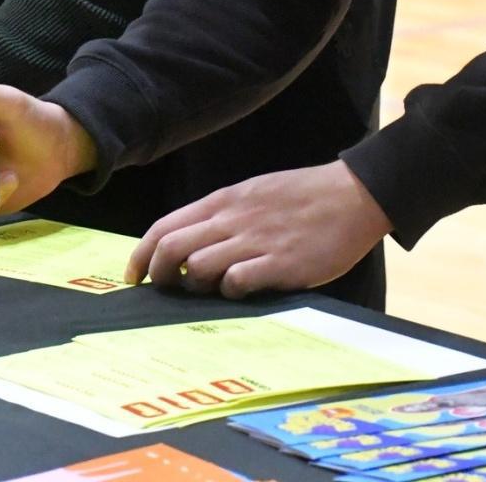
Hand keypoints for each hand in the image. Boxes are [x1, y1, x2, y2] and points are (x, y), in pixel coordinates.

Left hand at [125, 160, 392, 298]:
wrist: (352, 194)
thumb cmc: (300, 197)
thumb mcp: (251, 195)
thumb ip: (220, 216)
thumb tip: (188, 245)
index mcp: (222, 201)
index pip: (164, 226)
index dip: (141, 253)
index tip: (133, 275)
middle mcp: (232, 219)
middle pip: (172, 248)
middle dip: (159, 275)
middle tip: (163, 290)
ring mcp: (255, 241)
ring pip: (199, 266)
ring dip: (195, 285)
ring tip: (208, 291)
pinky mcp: (281, 263)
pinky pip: (238, 282)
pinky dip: (230, 291)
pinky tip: (241, 290)